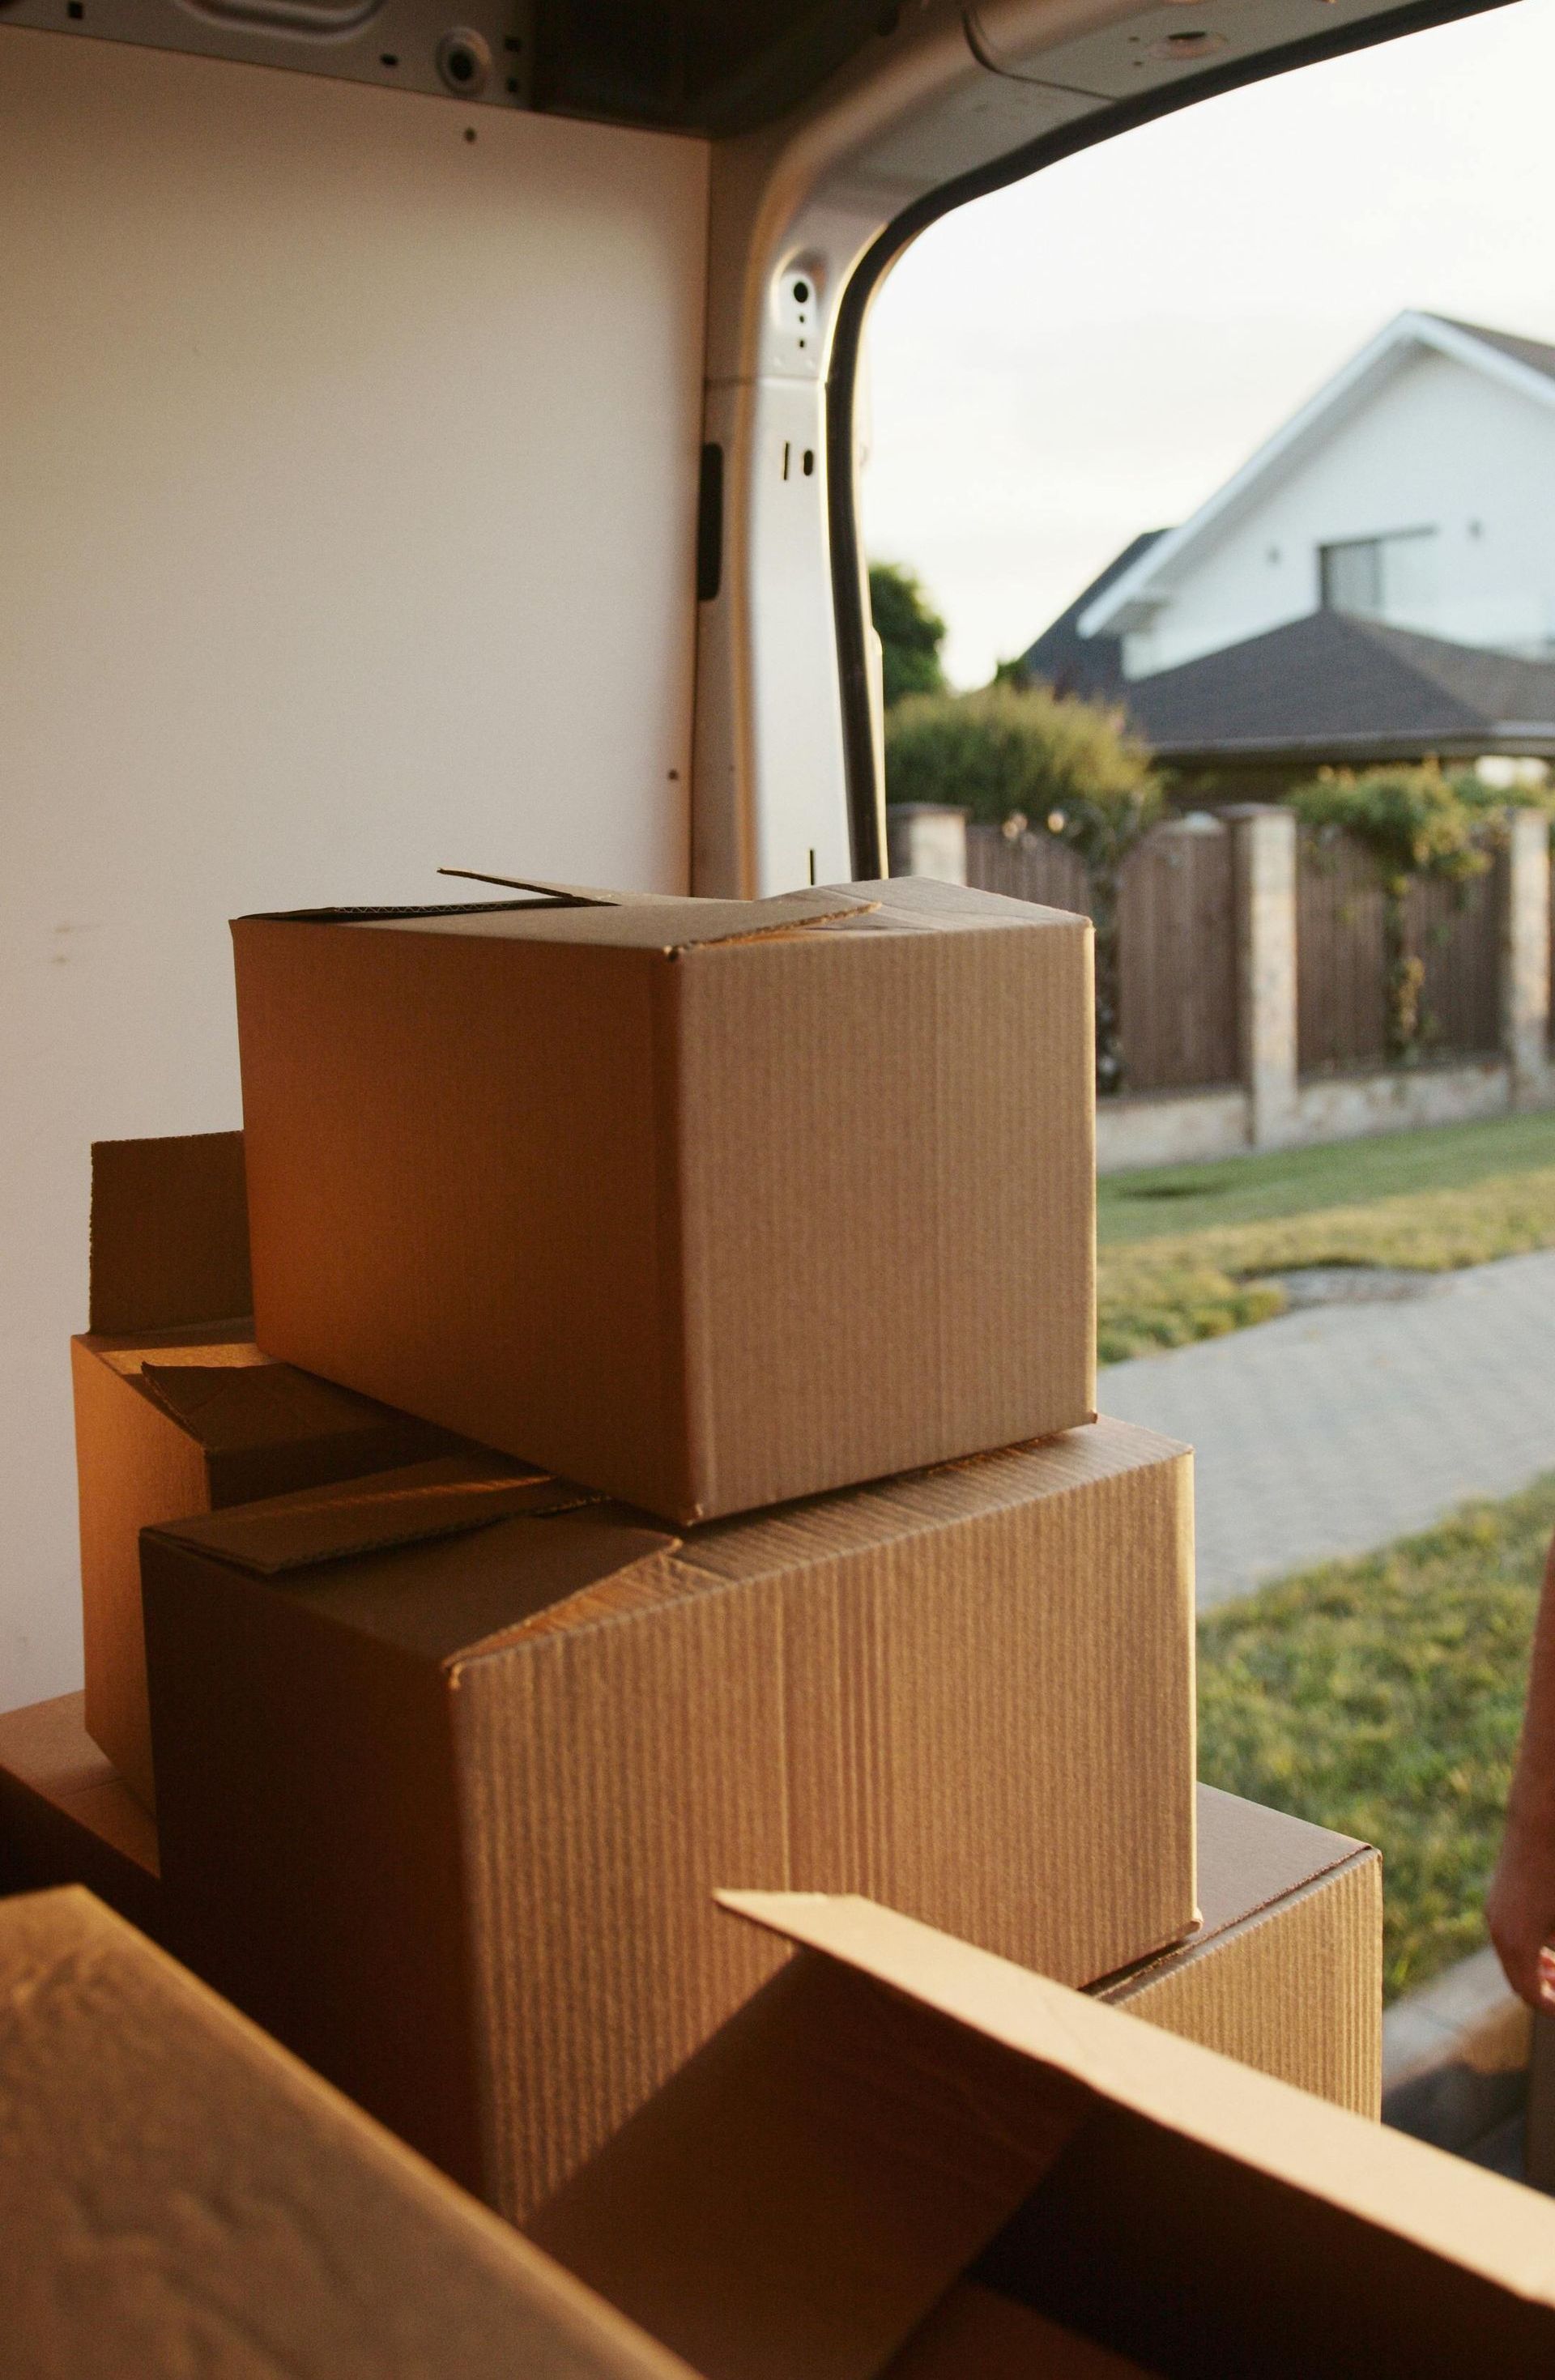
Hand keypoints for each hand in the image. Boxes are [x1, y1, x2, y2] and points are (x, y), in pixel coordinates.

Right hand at [1487, 1811, 1554, 2007]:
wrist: (1539, 1823)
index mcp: (1517, 1943)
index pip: (1530, 1994)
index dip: (1551, 2007)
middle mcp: (1498, 1932)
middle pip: (1517, 1980)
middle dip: (1542, 1992)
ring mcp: (1494, 1913)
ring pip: (1511, 1958)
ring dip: (1534, 1971)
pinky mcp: (1497, 1898)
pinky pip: (1508, 1937)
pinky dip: (1526, 1950)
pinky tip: (1548, 1945)